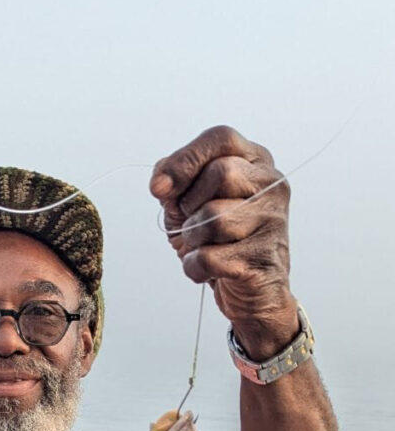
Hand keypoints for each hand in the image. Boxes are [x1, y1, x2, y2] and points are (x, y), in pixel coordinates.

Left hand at [150, 125, 297, 359]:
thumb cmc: (218, 240)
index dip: (185, 159)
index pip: (221, 138)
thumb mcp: (190, 203)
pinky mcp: (262, 259)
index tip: (158, 189)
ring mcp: (273, 222)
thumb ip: (175, 182)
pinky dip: (194, 267)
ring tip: (201, 246)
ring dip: (192, 238)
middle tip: (191, 223)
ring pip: (215, 218)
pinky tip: (205, 270)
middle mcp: (272, 185)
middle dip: (191, 203)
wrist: (250, 292)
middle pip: (221, 173)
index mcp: (255, 162)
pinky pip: (210, 258)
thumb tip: (161, 184)